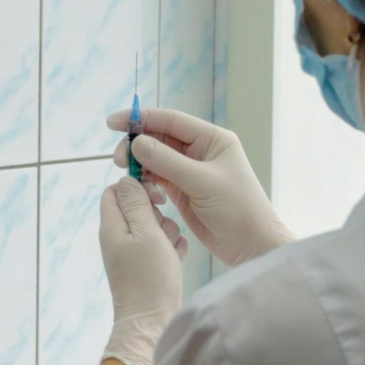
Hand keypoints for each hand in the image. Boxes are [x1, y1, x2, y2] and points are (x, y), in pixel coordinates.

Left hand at [97, 178, 185, 364]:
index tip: (156, 195)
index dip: (135, 187)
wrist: (152, 322)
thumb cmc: (149, 278)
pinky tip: (177, 258)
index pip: (115, 191)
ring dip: (167, 231)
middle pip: (137, 208)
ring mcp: (132, 254)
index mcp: (112, 227)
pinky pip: (161, 246)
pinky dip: (171, 249)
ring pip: (153, 227)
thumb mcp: (145, 233)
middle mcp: (119, 239)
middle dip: (156, 212)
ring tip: (170, 247)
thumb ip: (136, 204)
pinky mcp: (147, 267)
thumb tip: (127, 180)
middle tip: (164, 225)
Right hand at [109, 107, 293, 266]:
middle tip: (118, 159)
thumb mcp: (202, 182)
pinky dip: (144, 178)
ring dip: (138, 162)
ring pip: (156, 158)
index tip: (113, 122)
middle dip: (137, 143)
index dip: (141, 118)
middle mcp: (200, 150)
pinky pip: (157, 177)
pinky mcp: (182, 190)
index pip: (171, 120)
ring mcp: (190, 170)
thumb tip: (137, 143)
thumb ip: (168, 162)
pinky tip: (137, 185)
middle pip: (160, 137)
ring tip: (124, 172)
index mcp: (212, 139)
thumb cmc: (238, 209)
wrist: (251, 246)